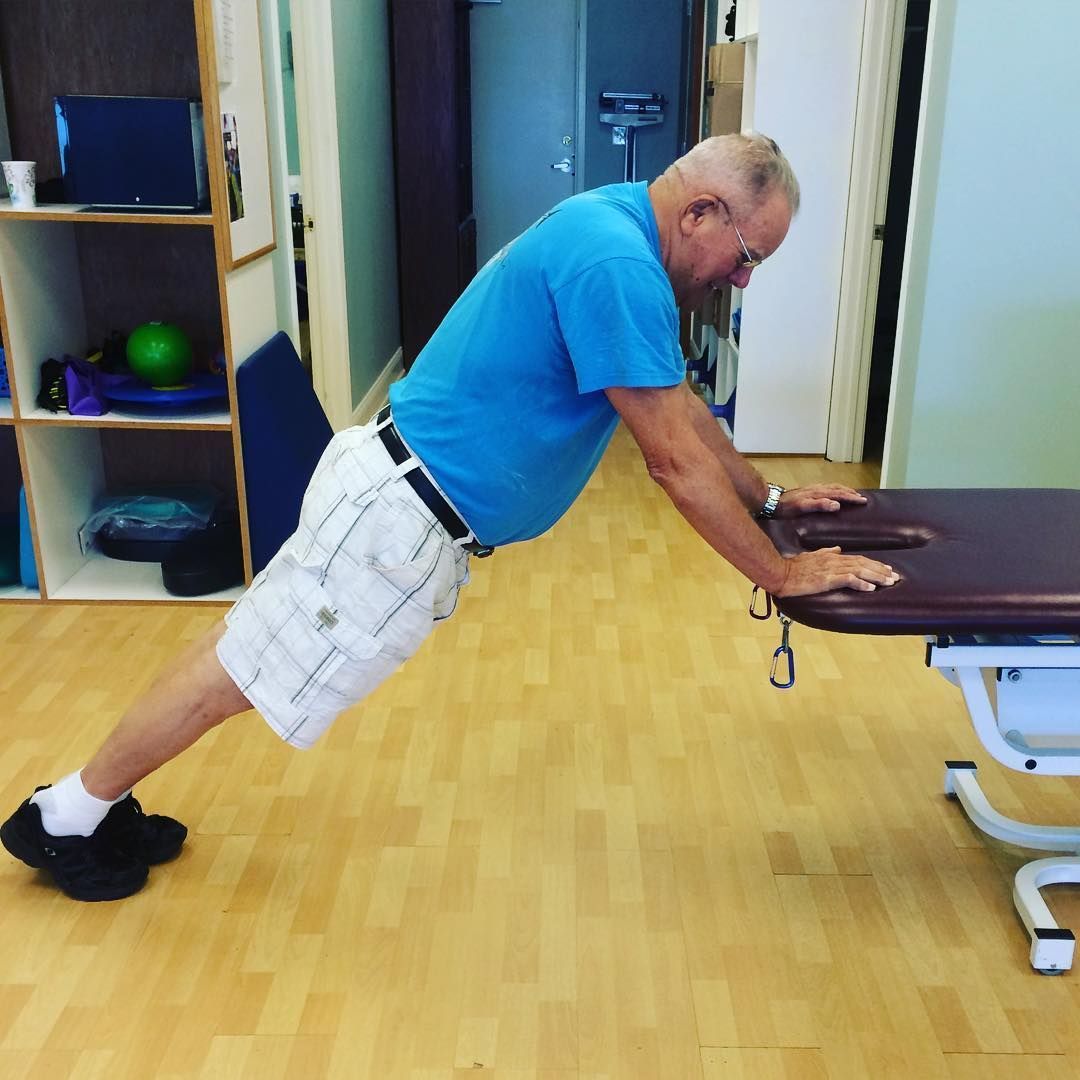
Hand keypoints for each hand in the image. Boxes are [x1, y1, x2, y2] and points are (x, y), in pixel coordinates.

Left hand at [774, 484, 866, 517]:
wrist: (772, 501)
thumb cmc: (786, 508)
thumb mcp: (803, 507)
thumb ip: (819, 505)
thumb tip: (837, 505)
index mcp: (818, 493)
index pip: (839, 494)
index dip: (852, 498)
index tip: (863, 501)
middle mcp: (817, 489)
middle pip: (838, 488)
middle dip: (851, 493)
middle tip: (862, 498)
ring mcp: (812, 489)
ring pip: (832, 487)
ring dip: (843, 490)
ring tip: (851, 493)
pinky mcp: (807, 491)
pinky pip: (826, 488)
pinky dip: (834, 489)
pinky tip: (832, 493)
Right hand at [775, 546, 899, 597]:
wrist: (779, 572)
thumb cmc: (792, 567)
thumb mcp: (811, 556)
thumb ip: (825, 552)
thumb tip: (838, 549)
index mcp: (832, 557)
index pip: (858, 559)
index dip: (874, 564)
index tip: (886, 569)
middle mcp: (835, 561)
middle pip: (863, 564)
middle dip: (881, 570)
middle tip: (895, 577)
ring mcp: (831, 570)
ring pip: (860, 571)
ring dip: (876, 577)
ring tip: (889, 582)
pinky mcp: (826, 579)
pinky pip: (847, 580)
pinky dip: (860, 583)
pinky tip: (870, 588)